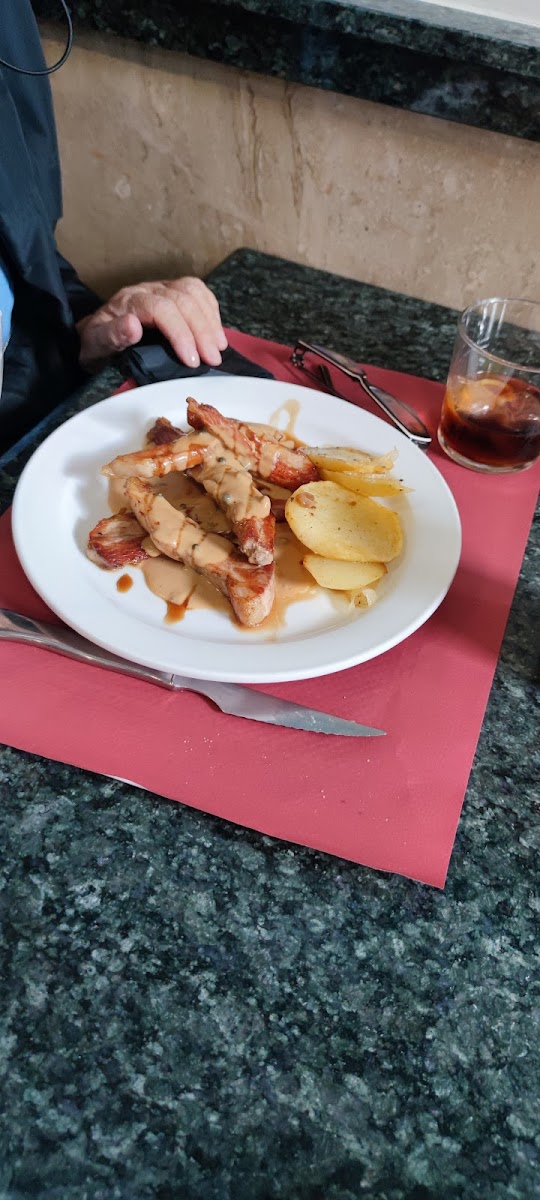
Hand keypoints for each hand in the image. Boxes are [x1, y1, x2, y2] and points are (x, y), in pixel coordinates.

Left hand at [76, 277, 227, 369]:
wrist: (95, 334)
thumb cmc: (98, 343)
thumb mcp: (96, 345)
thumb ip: (112, 335)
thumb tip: (133, 326)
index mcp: (128, 302)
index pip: (161, 309)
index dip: (180, 333)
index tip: (192, 360)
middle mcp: (147, 290)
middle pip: (182, 300)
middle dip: (201, 331)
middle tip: (212, 359)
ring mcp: (161, 288)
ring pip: (192, 292)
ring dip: (210, 320)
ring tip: (218, 348)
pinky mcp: (172, 291)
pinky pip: (197, 290)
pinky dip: (210, 310)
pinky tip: (216, 331)